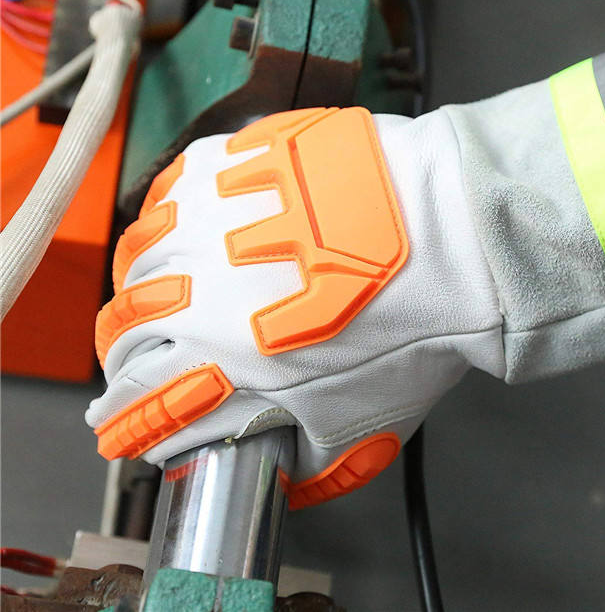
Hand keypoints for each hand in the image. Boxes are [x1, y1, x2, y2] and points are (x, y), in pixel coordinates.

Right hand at [86, 106, 502, 507]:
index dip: (123, 424)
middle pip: (120, 330)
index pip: (141, 403)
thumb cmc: (413, 327)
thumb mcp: (363, 425)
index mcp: (223, 361)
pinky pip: (168, 196)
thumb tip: (283, 476)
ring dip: (136, 288)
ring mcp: (210, 220)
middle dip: (120, 358)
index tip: (118, 430)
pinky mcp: (231, 166)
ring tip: (155, 294)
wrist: (449, 236)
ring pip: (135, 261)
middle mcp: (200, 289)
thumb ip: (309, 463)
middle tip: (132, 364)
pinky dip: (165, 223)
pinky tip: (188, 233)